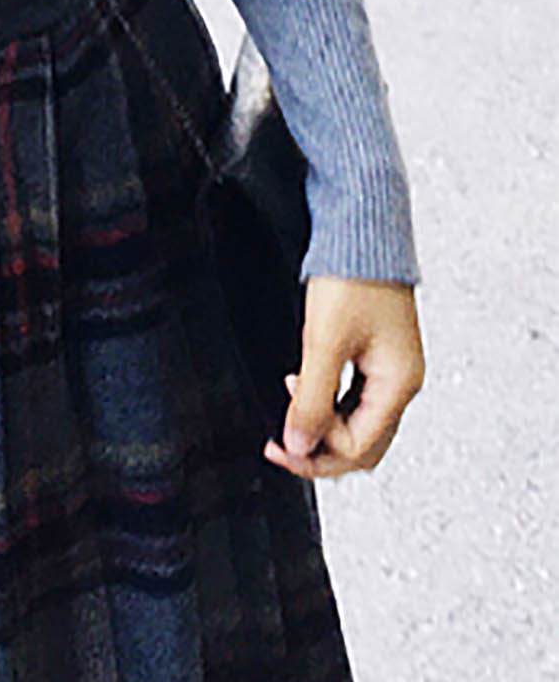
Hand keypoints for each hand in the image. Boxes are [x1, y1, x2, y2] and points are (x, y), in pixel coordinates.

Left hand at [261, 274, 424, 479]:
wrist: (361, 230)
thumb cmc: (353, 277)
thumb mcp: (324, 342)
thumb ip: (311, 399)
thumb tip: (299, 445)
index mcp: (399, 383)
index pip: (359, 446)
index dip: (317, 451)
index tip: (279, 441)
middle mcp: (401, 381)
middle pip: (363, 444)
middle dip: (321, 450)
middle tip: (280, 445)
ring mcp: (391, 368)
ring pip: (359, 423)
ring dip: (323, 428)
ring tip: (288, 418)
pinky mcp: (378, 354)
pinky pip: (355, 398)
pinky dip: (329, 404)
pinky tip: (302, 389)